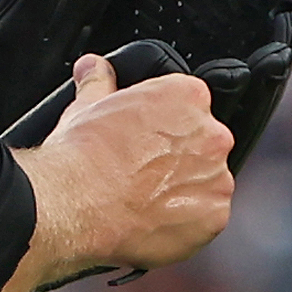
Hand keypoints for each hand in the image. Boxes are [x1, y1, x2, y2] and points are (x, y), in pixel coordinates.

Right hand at [7, 57, 233, 291]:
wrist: (75, 204)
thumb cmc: (82, 156)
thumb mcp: (86, 107)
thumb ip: (99, 82)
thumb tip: (93, 68)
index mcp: (187, 97)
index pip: (189, 106)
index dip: (165, 127)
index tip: (148, 142)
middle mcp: (211, 134)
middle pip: (203, 146)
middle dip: (179, 159)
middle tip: (144, 174)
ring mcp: (216, 177)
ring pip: (207, 184)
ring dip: (185, 192)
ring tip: (145, 202)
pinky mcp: (214, 216)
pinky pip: (207, 219)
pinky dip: (186, 224)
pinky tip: (155, 223)